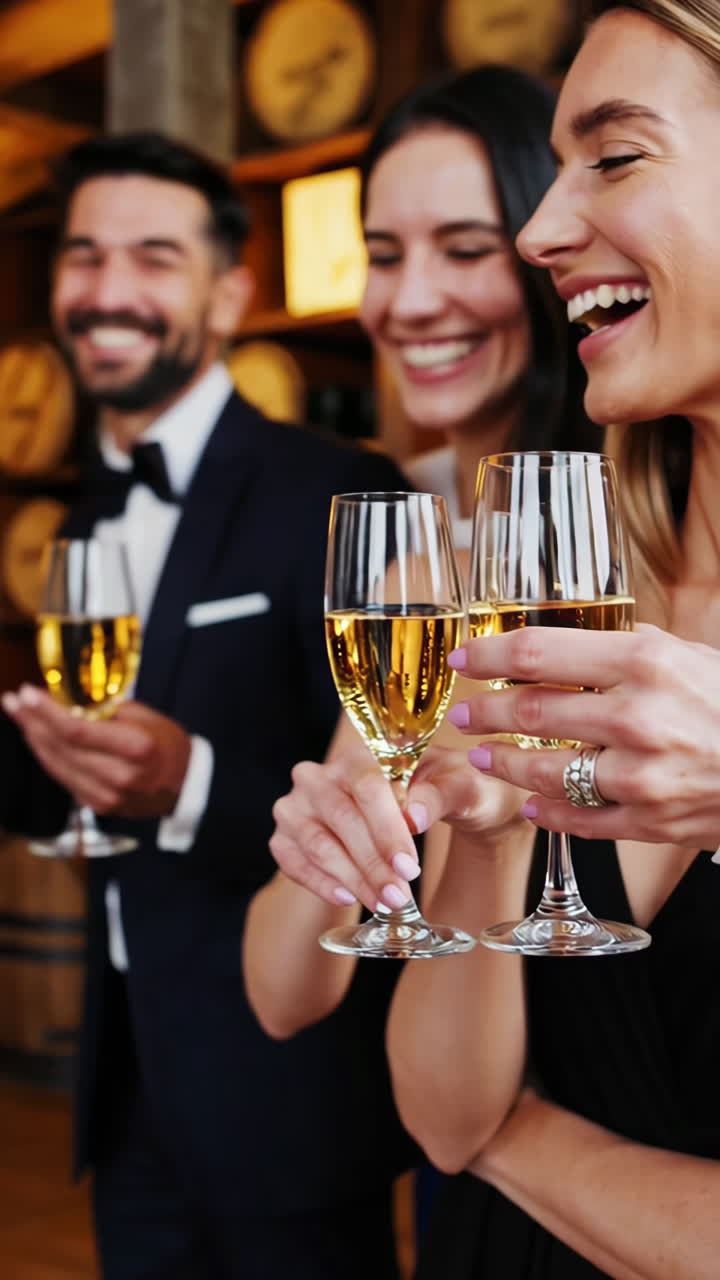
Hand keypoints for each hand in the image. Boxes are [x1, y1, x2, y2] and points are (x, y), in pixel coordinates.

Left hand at [2, 685, 191, 817]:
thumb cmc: (169, 745)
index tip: (27, 693)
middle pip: (62, 747)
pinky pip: (63, 777)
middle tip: (13, 701)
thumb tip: (67, 700)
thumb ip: (106, 711)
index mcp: (136, 748)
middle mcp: (119, 776)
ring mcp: (106, 796)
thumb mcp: (146, 717)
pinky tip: (38, 738)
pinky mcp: (97, 805)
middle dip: (32, 722)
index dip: (46, 712)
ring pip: (57, 764)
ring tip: (19, 716)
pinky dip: (48, 756)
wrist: (187, 788)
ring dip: (34, 738)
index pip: (78, 730)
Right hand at [270, 744, 528, 913]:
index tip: (409, 868)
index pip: (367, 787)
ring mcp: (298, 805)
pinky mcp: (286, 835)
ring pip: (318, 844)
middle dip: (372, 864)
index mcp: (362, 752)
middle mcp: (321, 774)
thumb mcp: (460, 785)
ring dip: (352, 879)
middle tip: (399, 896)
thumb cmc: (446, 788)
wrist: (436, 803)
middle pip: (342, 819)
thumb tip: (412, 818)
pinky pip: (294, 863)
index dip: (387, 831)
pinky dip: (321, 883)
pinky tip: (349, 897)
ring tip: (384, 902)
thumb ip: (439, 794)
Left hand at [447, 623, 719, 847]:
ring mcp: (641, 774)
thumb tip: (580, 642)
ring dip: (504, 765)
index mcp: (644, 661)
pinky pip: (579, 820)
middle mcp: (636, 716)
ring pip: (545, 771)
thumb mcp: (691, 654)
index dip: (490, 654)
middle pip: (531, 711)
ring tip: (483, 758)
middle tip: (463, 712)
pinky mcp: (649, 821)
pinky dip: (547, 813)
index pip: (538, 652)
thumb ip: (632, 647)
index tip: (464, 656)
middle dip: (484, 712)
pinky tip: (530, 804)